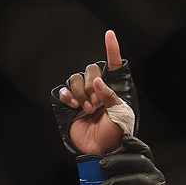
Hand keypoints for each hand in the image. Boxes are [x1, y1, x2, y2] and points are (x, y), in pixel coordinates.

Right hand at [55, 31, 125, 154]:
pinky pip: (65, 90)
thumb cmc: (116, 133)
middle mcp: (98, 89)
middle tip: (97, 103)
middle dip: (92, 85)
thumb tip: (97, 81)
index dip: (112, 49)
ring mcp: (84, 95)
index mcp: (113, 89)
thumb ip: (111, 96)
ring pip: (76, 79)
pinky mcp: (71, 104)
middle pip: (90, 70)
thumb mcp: (120, 114)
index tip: (110, 34)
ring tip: (88, 110)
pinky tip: (74, 106)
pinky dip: (68, 96)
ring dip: (81, 93)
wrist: (102, 150)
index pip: (113, 65)